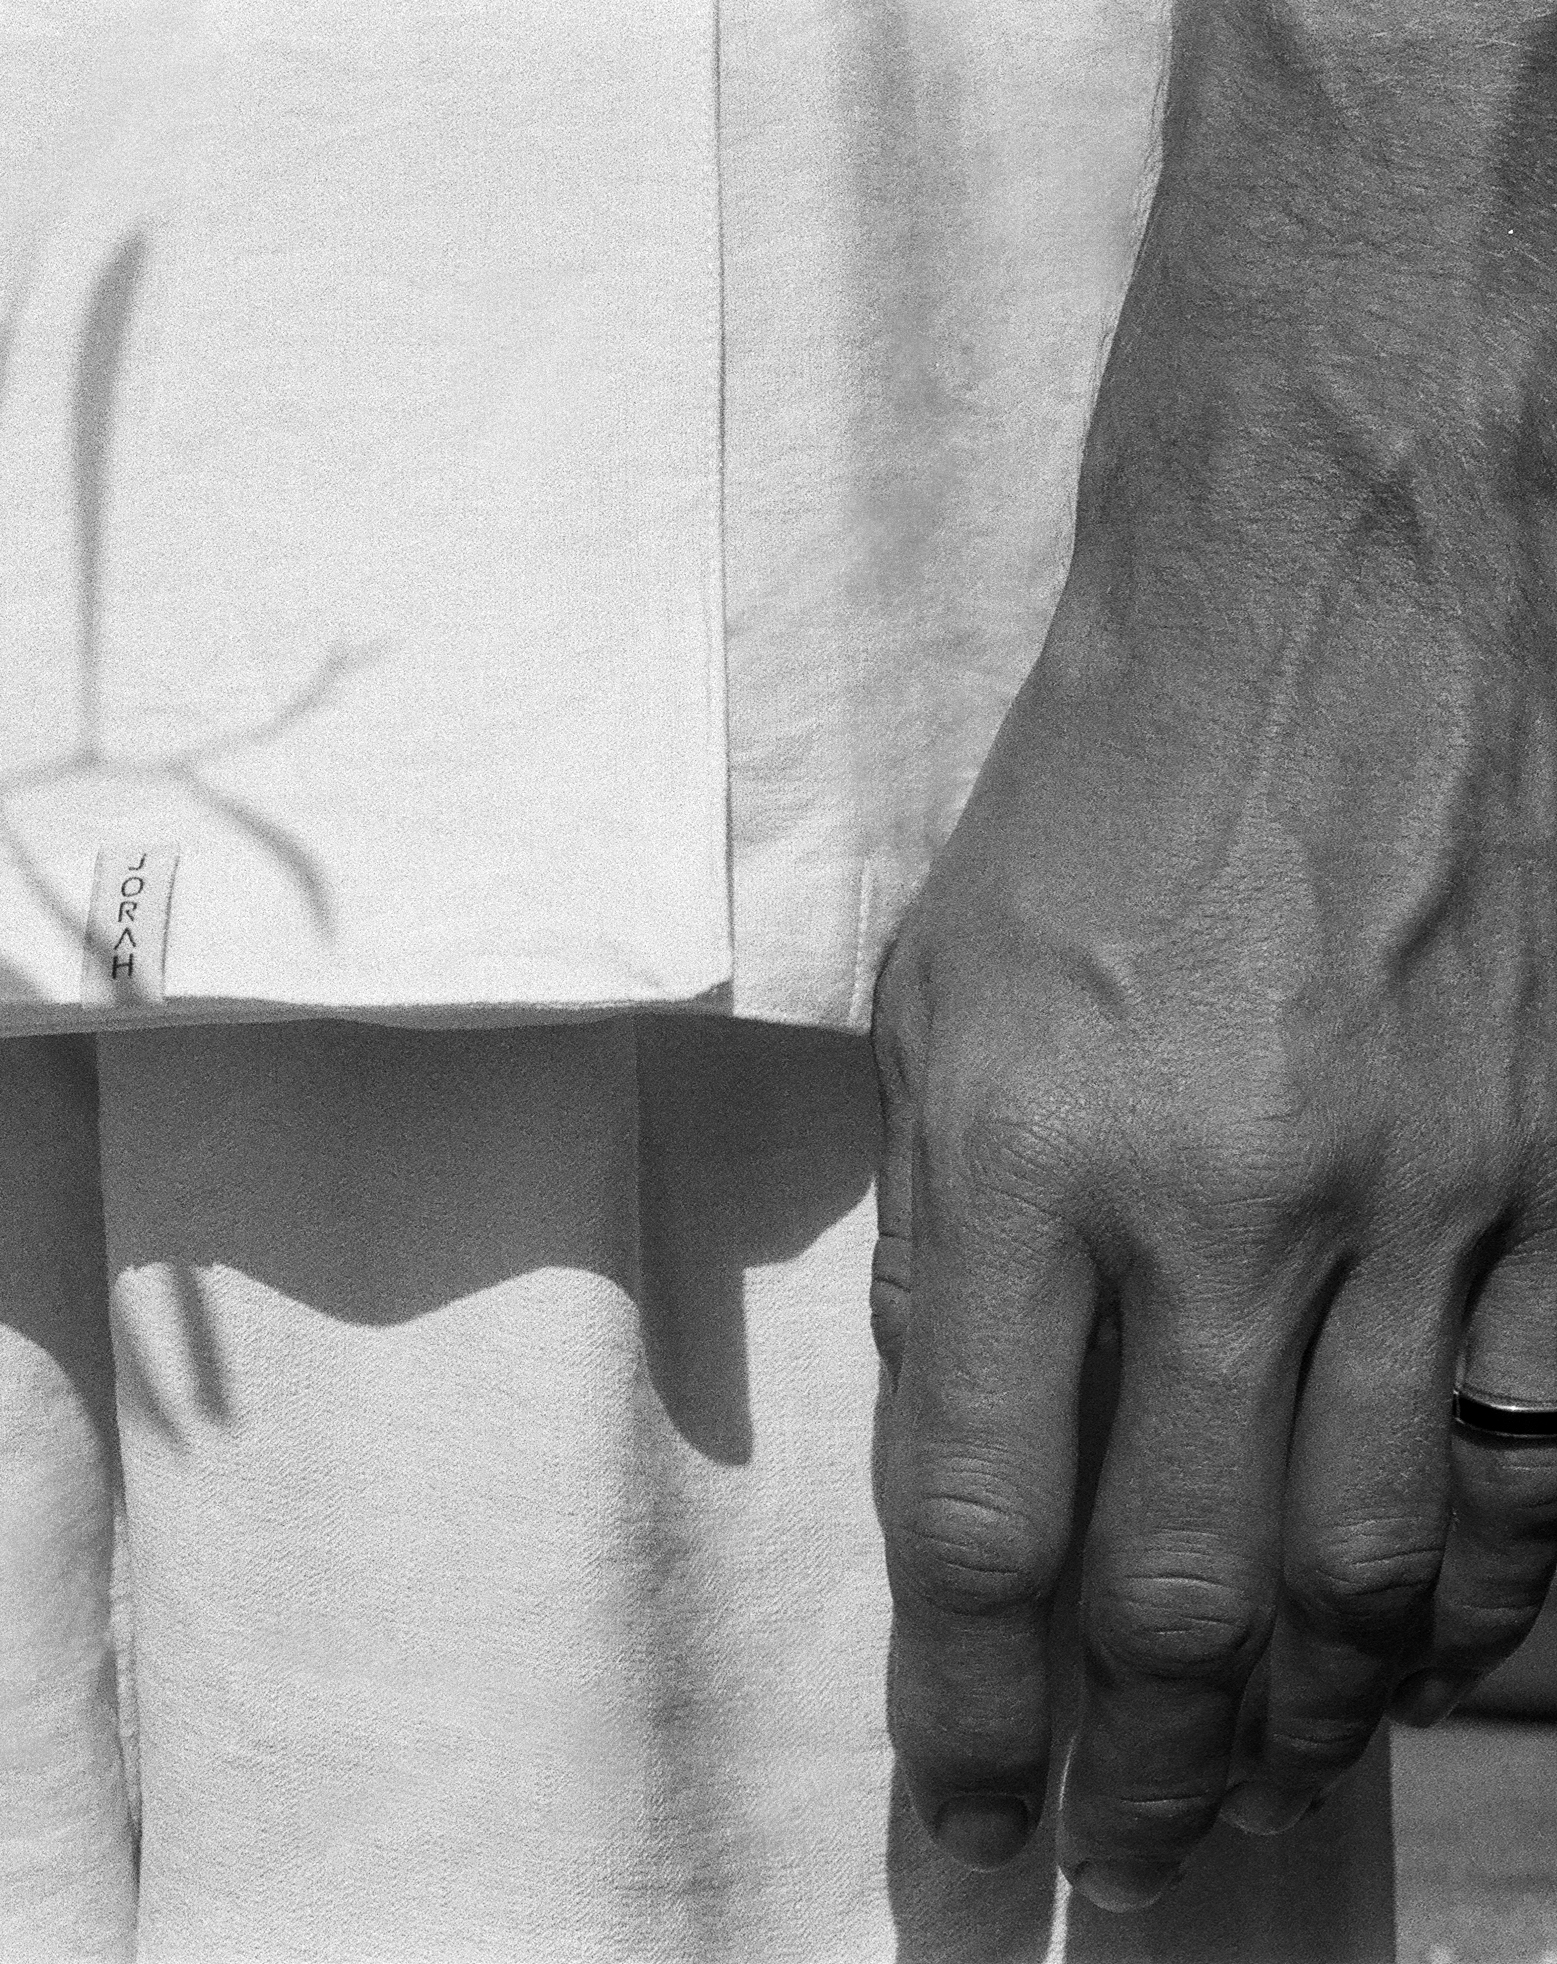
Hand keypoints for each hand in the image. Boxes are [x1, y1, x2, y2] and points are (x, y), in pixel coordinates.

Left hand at [873, 244, 1556, 1923]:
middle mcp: (1229, 1211)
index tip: (950, 1862)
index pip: (982, 1532)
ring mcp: (1428, 1204)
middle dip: (1140, 1781)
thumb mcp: (935, 1009)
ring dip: (1307, 1718)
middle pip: (1186, 1597)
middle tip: (1112, 1879)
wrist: (1338, 596)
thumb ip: (955, 1251)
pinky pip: (1532, 1456)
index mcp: (1027, 1160)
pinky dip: (1478, 1591)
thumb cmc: (1093, 796)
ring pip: (1375, 1564)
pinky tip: (1423, 1650)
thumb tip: (976, 1486)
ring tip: (1248, 1794)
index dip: (967, 1735)